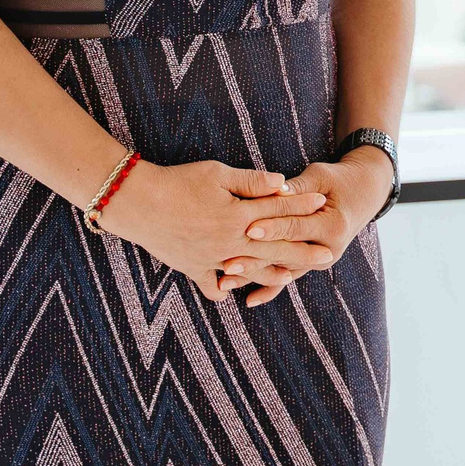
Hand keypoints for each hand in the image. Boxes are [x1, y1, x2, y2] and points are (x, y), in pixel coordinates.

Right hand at [94, 159, 330, 301]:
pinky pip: (212, 284)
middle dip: (302, 251)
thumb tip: (283, 182)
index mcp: (238, 216)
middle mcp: (229, 242)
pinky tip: (235, 292)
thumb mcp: (217, 173)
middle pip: (273, 248)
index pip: (277, 209)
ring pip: (249, 271)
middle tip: (327, 254)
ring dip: (272, 275)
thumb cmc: (178, 182)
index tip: (322, 203)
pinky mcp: (193, 267)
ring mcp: (212, 258)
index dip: (301, 204)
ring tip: (291, 277)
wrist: (137, 203)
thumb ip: (252, 182)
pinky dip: (224, 288)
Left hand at [218, 150, 395, 308]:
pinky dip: (269, 288)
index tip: (248, 229)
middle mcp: (329, 248)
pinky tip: (249, 300)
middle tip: (227, 265)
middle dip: (254, 260)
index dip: (272, 229)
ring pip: (282, 268)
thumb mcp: (321, 177)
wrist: (363, 194)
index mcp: (333, 225)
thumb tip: (276, 189)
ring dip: (253, 276)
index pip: (296, 228)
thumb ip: (297, 188)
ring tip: (225, 281)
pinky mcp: (312, 263)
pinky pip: (288, 276)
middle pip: (285, 254)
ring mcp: (321, 259)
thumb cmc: (338, 181)